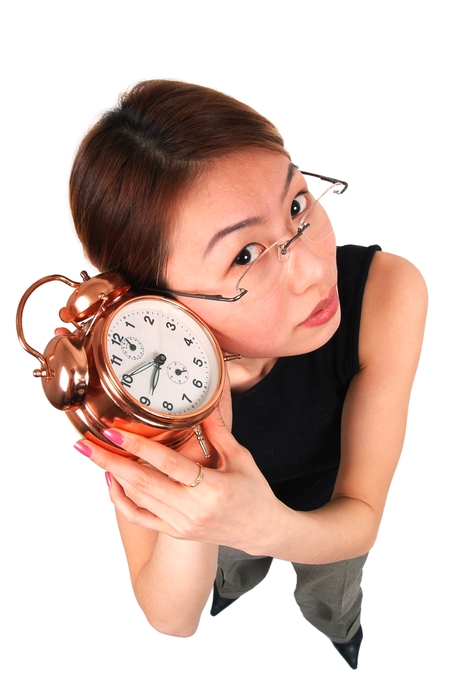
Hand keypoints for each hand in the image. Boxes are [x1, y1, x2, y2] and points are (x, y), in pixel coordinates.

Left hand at [75, 394, 282, 554]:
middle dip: (110, 461)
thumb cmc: (254, 493)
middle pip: (143, 483)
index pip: (167, 465)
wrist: (260, 530)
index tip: (113, 432)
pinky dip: (121, 501)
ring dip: (113, 476)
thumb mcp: (240, 458)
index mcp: (211, 489)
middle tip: (85, 444)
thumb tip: (207, 402)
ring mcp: (181, 524)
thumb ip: (219, 430)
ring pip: (138, 499)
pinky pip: (140, 517)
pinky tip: (111, 482)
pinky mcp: (175, 532)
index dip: (138, 447)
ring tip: (95, 454)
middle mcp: (192, 510)